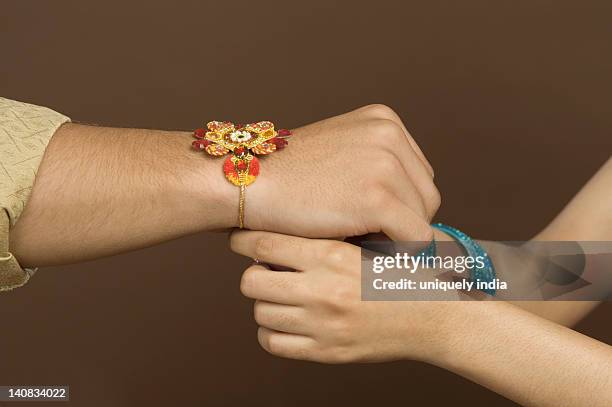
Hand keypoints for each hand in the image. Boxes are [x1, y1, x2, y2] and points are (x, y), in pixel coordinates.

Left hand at [230, 230, 457, 363]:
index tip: (238, 236)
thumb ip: (335, 229)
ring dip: (265, 300)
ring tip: (280, 292)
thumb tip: (290, 214)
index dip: (242, 238)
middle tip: (265, 266)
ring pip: (260, 312)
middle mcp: (322, 290)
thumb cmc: (404, 272)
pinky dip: (271, 331)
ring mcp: (322, 325)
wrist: (435, 317)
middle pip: (252, 280)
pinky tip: (286, 319)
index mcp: (332, 255)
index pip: (263, 243)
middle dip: (253, 271)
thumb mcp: (371, 239)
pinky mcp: (326, 352)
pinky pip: (274, 343)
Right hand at [232, 104, 439, 240]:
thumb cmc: (287, 177)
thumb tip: (413, 210)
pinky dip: (398, 252)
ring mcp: (385, 165)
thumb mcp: (341, 152)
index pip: (418, 173)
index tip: (371, 218)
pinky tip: (368, 252)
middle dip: (403, 219)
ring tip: (360, 240)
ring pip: (424, 218)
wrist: (246, 182)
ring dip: (397, 236)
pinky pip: (415, 238)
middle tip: (368, 234)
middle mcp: (390, 134)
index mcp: (384, 120)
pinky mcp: (377, 198)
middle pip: (426, 194)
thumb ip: (377, 165)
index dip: (399, 202)